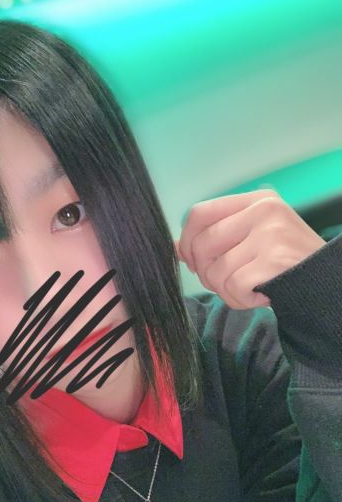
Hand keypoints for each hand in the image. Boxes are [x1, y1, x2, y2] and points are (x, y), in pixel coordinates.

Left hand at [174, 189, 326, 309]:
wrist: (326, 284)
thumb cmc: (285, 263)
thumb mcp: (253, 239)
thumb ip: (218, 238)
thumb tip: (176, 247)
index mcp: (256, 201)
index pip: (199, 213)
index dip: (187, 241)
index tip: (191, 260)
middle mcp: (263, 211)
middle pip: (202, 245)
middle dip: (205, 273)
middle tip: (226, 282)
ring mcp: (270, 234)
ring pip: (216, 271)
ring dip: (228, 291)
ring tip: (252, 288)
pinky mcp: (274, 261)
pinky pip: (234, 287)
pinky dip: (243, 300)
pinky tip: (262, 295)